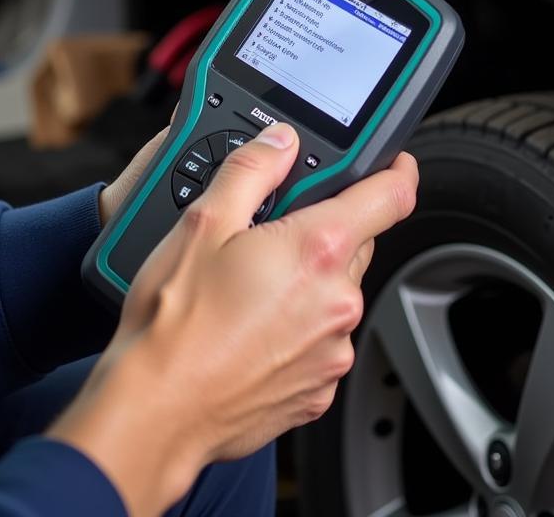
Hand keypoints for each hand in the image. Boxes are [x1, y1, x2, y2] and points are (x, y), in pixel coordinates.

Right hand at [50, 124, 417, 514]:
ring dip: (307, 283)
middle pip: (357, 243)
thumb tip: (281, 142)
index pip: (392, 196)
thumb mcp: (203, 222)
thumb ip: (252, 169)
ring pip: (336, 294)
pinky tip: (250, 331)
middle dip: (322, 230)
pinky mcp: (319, 390)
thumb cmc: (174, 324)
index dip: (397, 170)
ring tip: (246, 292)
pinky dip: (297, 329)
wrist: (157, 411)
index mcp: (319, 250)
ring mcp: (332, 351)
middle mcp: (339, 302)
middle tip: (268, 235)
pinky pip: (321, 342)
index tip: (394, 163)